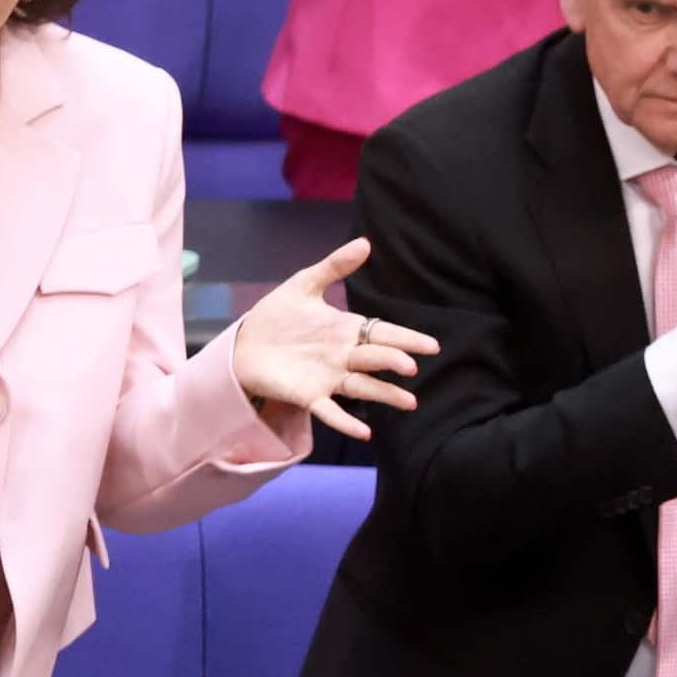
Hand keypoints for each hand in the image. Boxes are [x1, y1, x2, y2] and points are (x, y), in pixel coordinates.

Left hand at [232, 237, 439, 441]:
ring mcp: (328, 378)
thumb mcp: (304, 285)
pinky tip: (365, 432)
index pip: (383, 333)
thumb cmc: (277, 315)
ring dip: (384, 394)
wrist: (245, 343)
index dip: (407, 339)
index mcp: (347, 330)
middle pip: (375, 359)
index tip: (432, 345)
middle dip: (393, 362)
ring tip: (408, 402)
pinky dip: (347, 422)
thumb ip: (334, 267)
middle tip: (411, 366)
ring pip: (363, 387)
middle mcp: (344, 356)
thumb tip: (365, 243)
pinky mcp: (308, 395)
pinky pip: (331, 411)